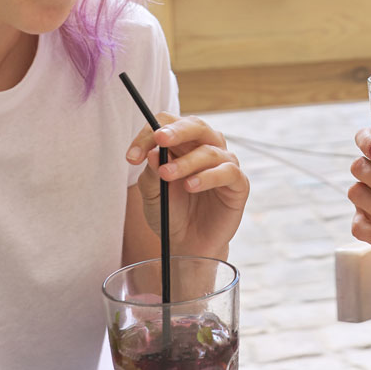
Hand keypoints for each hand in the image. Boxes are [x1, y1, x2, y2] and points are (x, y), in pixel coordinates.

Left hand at [126, 116, 248, 256]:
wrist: (187, 245)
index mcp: (182, 144)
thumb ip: (151, 174)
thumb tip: (153, 152)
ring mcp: (224, 164)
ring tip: (167, 174)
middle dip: (176, 131)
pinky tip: (191, 186)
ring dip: (186, 162)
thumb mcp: (152, 195)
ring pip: (209, 151)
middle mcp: (205, 148)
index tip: (132, 157)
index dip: (149, 135)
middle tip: (160, 139)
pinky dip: (208, 177)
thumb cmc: (170, 213)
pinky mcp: (238, 183)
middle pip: (195, 126)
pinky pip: (228, 171)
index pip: (168, 124)